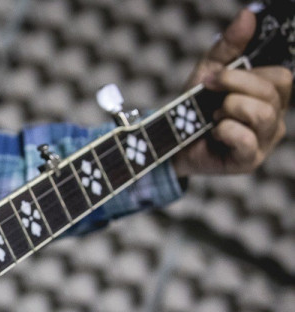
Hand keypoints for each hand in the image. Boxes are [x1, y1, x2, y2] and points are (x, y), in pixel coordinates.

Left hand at [173, 9, 291, 177]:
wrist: (168, 140)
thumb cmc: (193, 106)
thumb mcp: (209, 70)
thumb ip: (230, 45)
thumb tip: (248, 15)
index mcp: (270, 95)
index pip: (280, 76)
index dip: (245, 74)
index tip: (214, 77)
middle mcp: (274, 117)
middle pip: (271, 93)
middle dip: (233, 88)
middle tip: (209, 95)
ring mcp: (265, 140)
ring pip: (262, 114)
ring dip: (229, 110)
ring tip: (214, 117)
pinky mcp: (250, 160)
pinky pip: (247, 139)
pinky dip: (225, 132)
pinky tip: (214, 134)